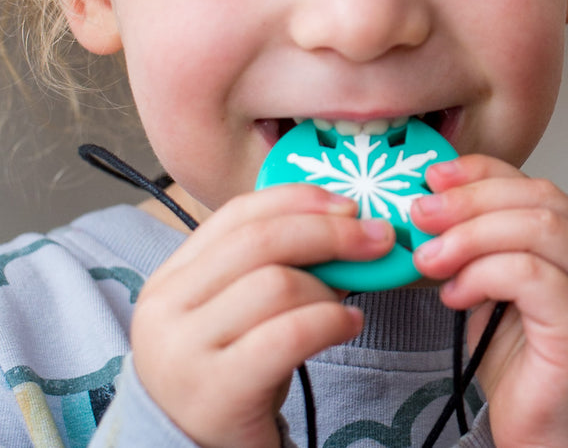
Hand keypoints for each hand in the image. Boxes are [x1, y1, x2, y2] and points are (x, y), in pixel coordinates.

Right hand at [131, 184, 394, 447]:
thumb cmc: (231, 375)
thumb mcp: (237, 313)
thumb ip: (271, 267)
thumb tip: (349, 222)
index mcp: (171, 279)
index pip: (237, 214)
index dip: (299, 200)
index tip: (349, 204)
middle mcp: (165, 309)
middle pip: (261, 242)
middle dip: (331, 234)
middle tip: (378, 240)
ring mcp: (183, 351)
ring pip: (278, 284)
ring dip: (329, 289)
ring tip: (345, 307)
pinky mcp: (215, 391)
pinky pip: (289, 335)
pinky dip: (331, 322)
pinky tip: (349, 326)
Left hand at [410, 156, 567, 447]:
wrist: (550, 440)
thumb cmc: (529, 375)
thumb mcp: (501, 296)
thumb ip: (485, 253)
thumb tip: (435, 213)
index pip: (540, 187)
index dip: (485, 174)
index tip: (435, 178)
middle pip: (542, 199)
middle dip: (472, 200)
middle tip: (422, 214)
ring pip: (539, 229)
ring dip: (472, 236)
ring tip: (431, 258)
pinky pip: (532, 276)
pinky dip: (485, 274)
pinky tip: (456, 294)